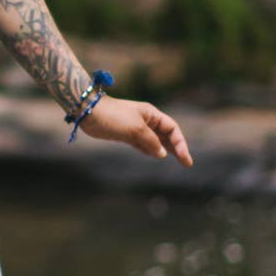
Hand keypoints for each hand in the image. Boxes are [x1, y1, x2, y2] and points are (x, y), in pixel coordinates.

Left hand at [74, 95, 193, 165]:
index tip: (184, 157)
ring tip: (177, 160)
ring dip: (165, 150)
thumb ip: (150, 142)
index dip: (180, 143)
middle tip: (186, 163)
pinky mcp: (126, 134)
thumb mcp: (136, 129)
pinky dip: (150, 150)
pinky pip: (143, 144)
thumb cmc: (113, 116)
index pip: (172, 128)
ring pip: (155, 140)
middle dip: (177, 148)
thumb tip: (162, 153)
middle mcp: (146, 120)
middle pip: (166, 135)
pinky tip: (156, 156)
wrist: (89, 112)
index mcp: (151, 114)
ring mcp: (136, 127)